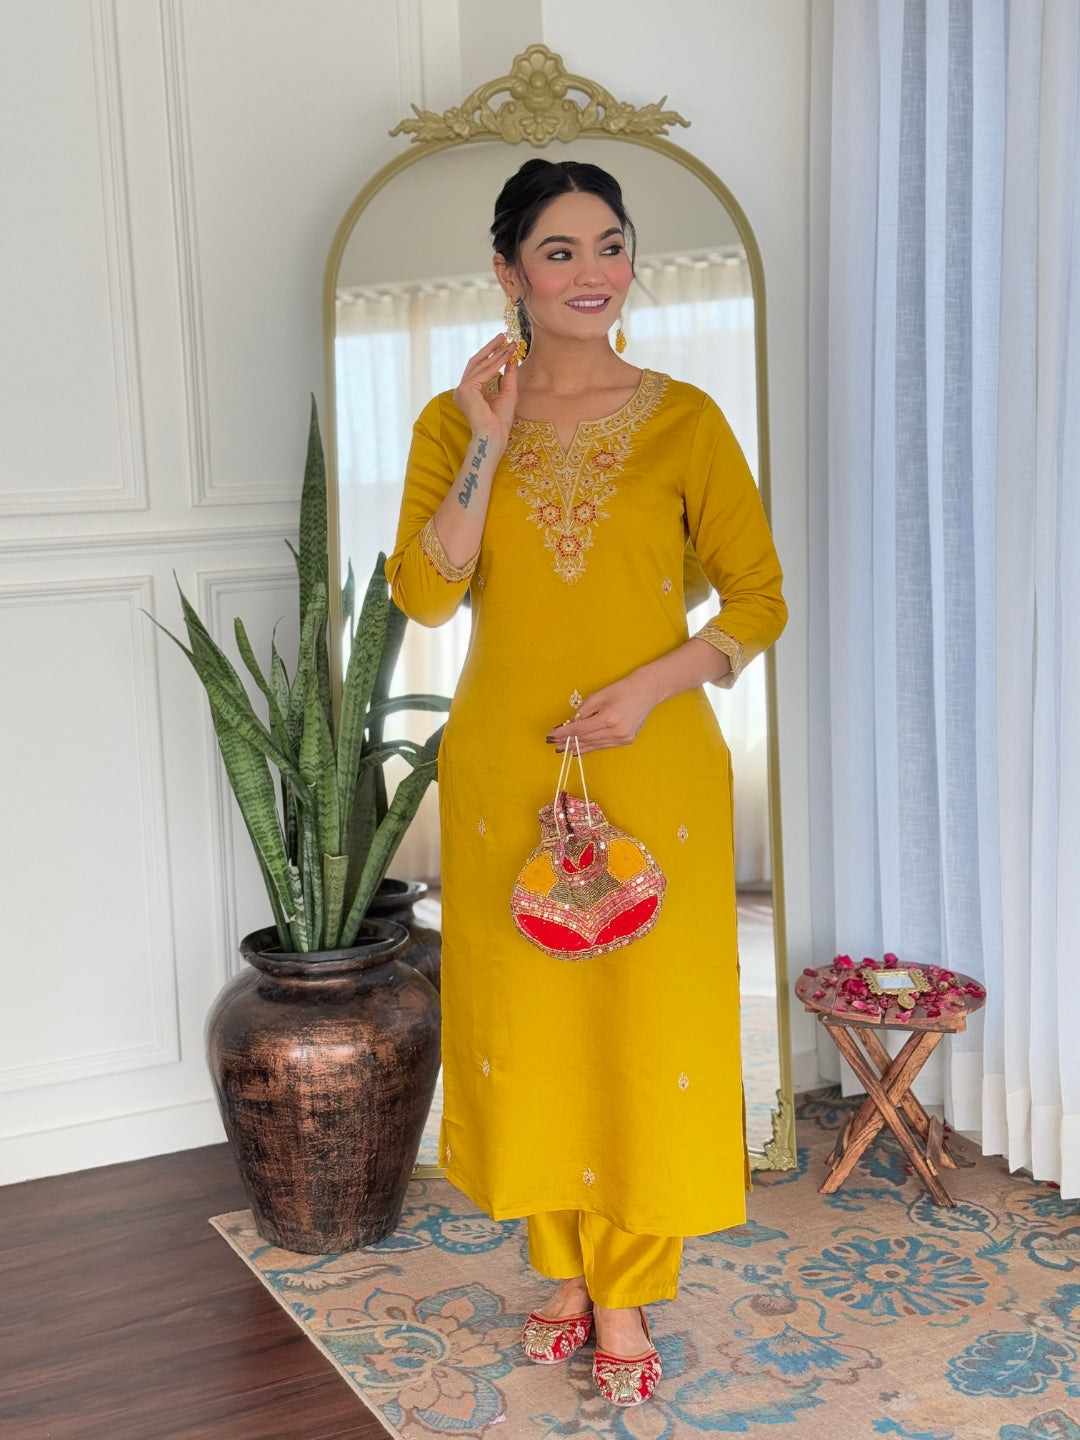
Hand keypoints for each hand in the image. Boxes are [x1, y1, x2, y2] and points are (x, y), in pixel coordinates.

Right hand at [452, 334, 519, 452]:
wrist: (494, 436)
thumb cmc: (500, 422)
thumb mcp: (508, 393)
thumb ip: (508, 376)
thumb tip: (512, 359)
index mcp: (468, 392)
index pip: (479, 369)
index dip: (492, 355)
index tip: (505, 344)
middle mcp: (461, 390)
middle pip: (476, 362)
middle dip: (491, 348)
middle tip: (503, 336)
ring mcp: (461, 390)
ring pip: (480, 366)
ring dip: (496, 354)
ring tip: (508, 344)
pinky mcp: (466, 390)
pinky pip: (483, 373)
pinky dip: (496, 363)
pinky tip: (506, 356)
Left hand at [545, 672, 659, 754]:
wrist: (647, 691)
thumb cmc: (621, 689)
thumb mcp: (598, 696)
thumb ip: (582, 712)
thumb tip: (568, 725)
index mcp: (608, 718)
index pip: (580, 729)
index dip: (563, 734)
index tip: (550, 736)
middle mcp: (616, 731)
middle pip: (586, 739)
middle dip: (567, 742)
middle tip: (552, 744)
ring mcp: (622, 738)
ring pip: (594, 745)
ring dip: (577, 747)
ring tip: (563, 749)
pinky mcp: (626, 741)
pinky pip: (603, 746)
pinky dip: (590, 748)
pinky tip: (579, 750)